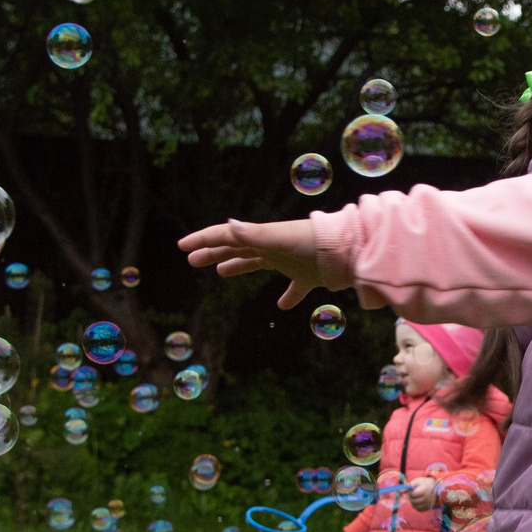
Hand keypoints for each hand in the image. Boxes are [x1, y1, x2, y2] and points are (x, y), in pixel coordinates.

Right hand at [179, 218, 367, 310]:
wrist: (348, 253)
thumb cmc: (313, 243)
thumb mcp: (280, 239)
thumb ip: (255, 235)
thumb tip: (228, 225)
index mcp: (261, 237)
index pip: (226, 236)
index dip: (203, 240)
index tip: (182, 247)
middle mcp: (272, 246)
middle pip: (236, 248)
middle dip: (214, 253)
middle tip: (192, 260)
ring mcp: (289, 260)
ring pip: (258, 263)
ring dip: (238, 266)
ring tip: (221, 273)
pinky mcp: (307, 275)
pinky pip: (294, 288)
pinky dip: (287, 296)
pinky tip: (281, 306)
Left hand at [406, 478, 438, 510]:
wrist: (436, 487)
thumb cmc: (424, 483)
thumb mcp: (417, 481)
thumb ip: (408, 486)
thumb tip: (399, 491)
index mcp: (424, 491)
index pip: (412, 494)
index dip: (410, 492)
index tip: (413, 489)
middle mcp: (426, 498)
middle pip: (413, 501)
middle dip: (411, 497)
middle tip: (414, 493)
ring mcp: (428, 504)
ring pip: (414, 506)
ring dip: (413, 502)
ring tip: (416, 497)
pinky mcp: (428, 508)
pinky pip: (418, 509)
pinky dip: (417, 506)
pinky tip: (419, 501)